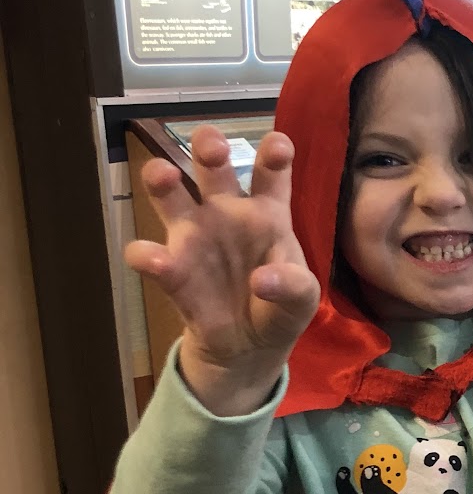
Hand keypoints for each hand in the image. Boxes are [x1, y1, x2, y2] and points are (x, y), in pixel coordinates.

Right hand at [124, 126, 320, 413]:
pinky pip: (151, 255)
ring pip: (170, 194)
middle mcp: (227, 213)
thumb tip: (262, 281)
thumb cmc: (280, 308)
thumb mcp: (303, 299)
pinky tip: (158, 262)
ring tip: (163, 175)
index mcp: (268, 212)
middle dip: (208, 148)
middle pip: (212, 166)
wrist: (249, 347)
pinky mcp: (172, 270)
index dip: (274, 153)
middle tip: (212, 147)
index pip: (271, 173)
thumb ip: (294, 286)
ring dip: (162, 179)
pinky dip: (148, 256)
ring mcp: (195, 237)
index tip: (279, 146)